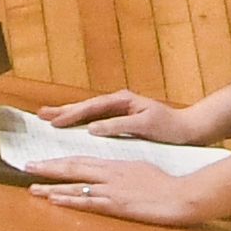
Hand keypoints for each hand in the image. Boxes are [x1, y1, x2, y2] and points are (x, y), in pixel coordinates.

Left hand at [31, 161, 209, 226]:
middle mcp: (111, 174)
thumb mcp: (146, 170)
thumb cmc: (171, 185)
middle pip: (74, 168)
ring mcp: (113, 189)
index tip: (44, 161)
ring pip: (75, 185)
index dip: (61, 161)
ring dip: (52, 186)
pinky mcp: (117, 205)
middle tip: (27, 167)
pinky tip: (55, 200)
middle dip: (49, 167)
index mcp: (118, 165)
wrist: (184, 195)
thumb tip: (116, 173)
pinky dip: (69, 200)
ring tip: (32, 188)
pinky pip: (88, 202)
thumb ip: (127, 171)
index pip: (83, 160)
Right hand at [39, 90, 195, 141]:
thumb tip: (91, 128)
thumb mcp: (145, 126)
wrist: (190, 130)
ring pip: (88, 113)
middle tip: (40, 115)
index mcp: (123, 100)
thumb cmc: (171, 128)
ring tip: (48, 118)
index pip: (91, 107)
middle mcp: (119, 102)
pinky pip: (96, 121)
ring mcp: (119, 111)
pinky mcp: (122, 121)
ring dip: (69, 116)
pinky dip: (81, 123)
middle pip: (85, 106)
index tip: (54, 122)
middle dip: (63, 111)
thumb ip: (118, 125)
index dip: (72, 115)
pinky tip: (72, 128)